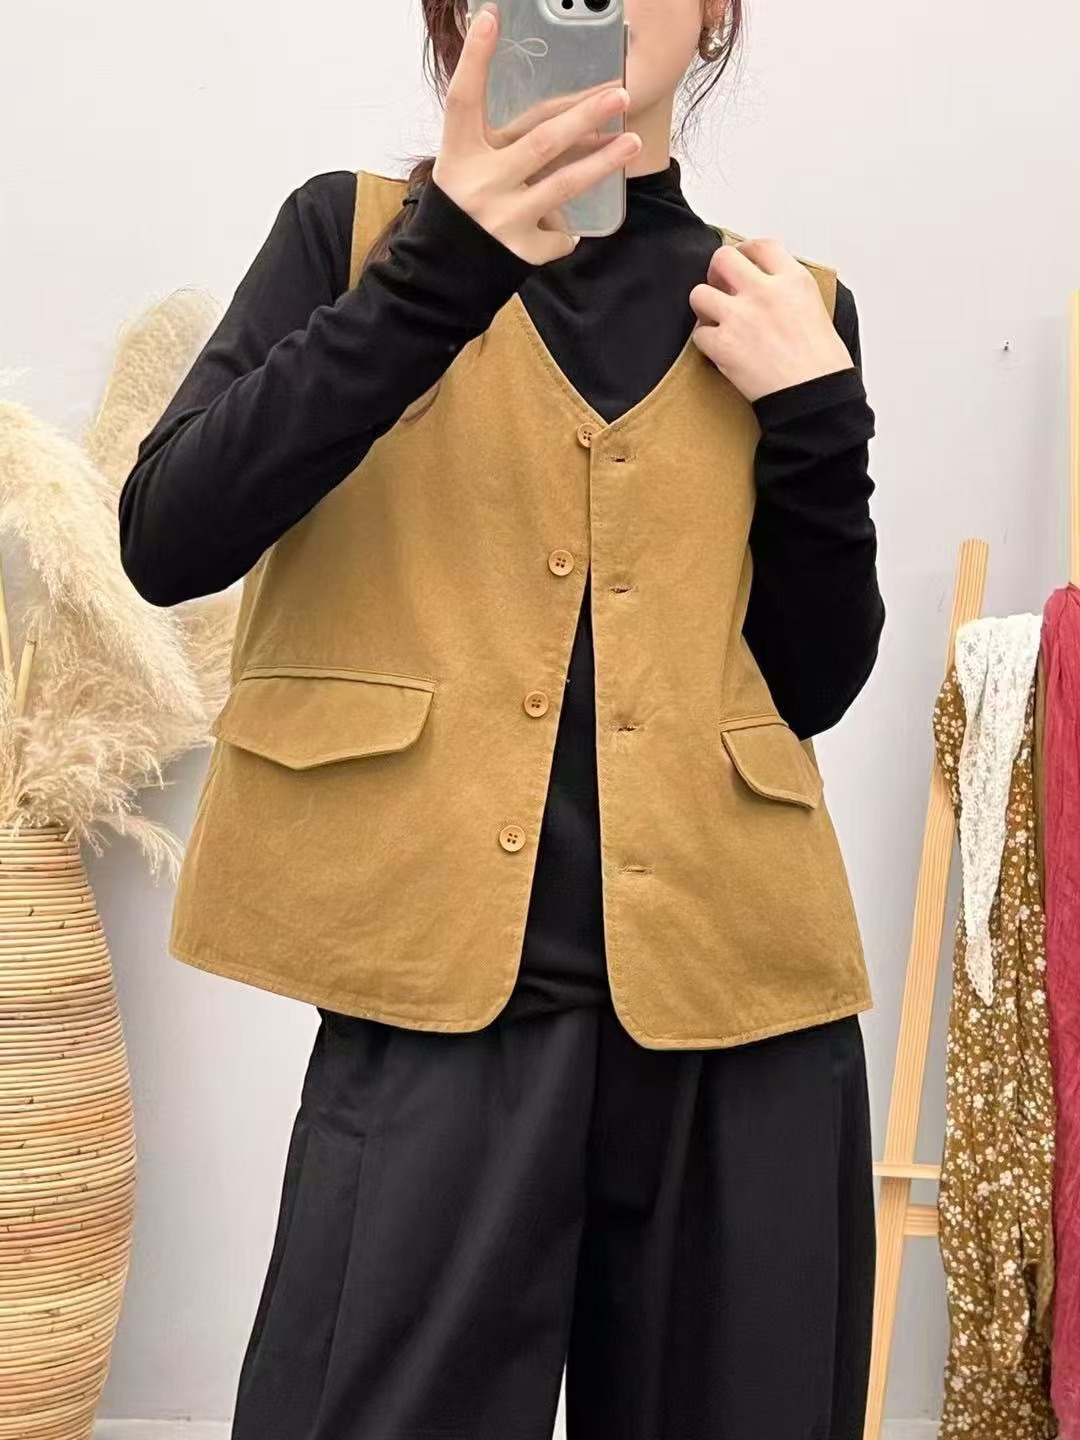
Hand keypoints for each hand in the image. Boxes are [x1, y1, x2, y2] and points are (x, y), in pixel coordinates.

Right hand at [432, 2, 640, 264]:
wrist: (443, 274)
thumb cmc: (461, 209)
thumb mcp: (463, 167)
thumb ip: (495, 139)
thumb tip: (550, 106)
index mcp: (459, 155)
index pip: (463, 99)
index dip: (475, 58)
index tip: (490, 17)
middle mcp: (479, 183)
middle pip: (540, 141)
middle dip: (584, 115)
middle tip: (620, 95)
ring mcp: (501, 218)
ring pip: (563, 185)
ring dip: (603, 162)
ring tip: (631, 142)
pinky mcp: (520, 250)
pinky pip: (560, 233)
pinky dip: (567, 230)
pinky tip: (568, 227)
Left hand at [689, 238, 853, 403]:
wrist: (815, 397)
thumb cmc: (822, 364)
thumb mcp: (816, 309)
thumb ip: (788, 291)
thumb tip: (765, 286)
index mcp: (793, 280)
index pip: (760, 246)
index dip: (745, 251)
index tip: (740, 260)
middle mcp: (765, 292)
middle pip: (723, 259)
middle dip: (716, 272)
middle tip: (719, 286)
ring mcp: (741, 317)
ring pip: (699, 293)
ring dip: (705, 306)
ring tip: (716, 320)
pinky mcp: (724, 345)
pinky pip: (698, 334)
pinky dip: (706, 342)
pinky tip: (720, 350)